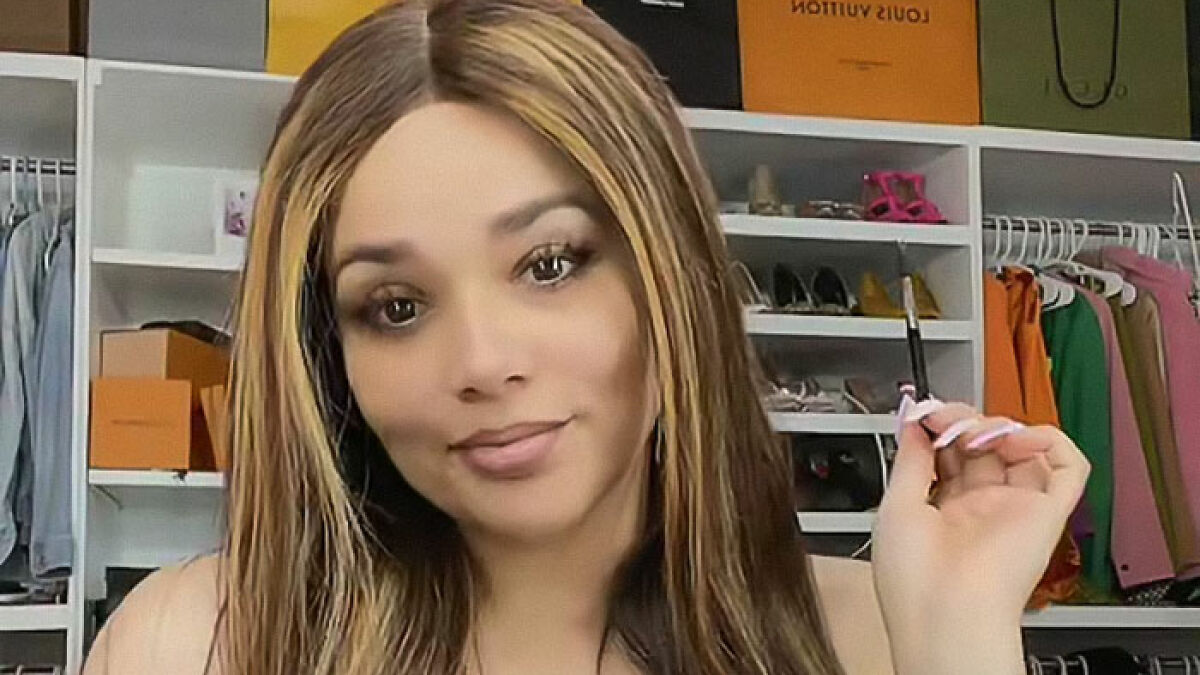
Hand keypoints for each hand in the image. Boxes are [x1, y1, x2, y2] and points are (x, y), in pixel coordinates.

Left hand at [870, 399, 1089, 673]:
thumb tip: (913, 424)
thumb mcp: (896, 505)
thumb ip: (909, 460)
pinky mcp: (1047, 513)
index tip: (922, 416)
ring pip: (1022, 449)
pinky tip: (1018, 438)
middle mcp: (981, 508)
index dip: (938, 429)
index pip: (950, 455)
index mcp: (943, 511)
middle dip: (962, 421)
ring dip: (998, 426)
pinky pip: (1069, 469)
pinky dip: (1050, 441)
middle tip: (942, 418)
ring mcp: (1015, 508)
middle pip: (983, 446)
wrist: (944, 613)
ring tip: (971, 432)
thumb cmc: (913, 577)